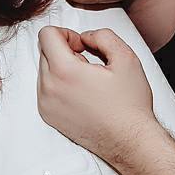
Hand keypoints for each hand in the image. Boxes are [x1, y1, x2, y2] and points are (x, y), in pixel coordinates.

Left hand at [36, 26, 158, 160]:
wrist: (130, 141)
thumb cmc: (129, 105)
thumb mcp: (125, 57)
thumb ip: (102, 35)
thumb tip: (86, 36)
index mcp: (64, 71)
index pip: (46, 34)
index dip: (67, 34)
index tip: (82, 47)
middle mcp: (49, 88)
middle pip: (44, 51)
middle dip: (65, 51)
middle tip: (90, 65)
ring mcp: (46, 104)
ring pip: (44, 69)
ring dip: (62, 68)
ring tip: (87, 82)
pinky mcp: (48, 115)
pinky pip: (46, 89)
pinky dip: (60, 85)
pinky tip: (82, 94)